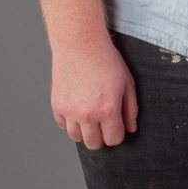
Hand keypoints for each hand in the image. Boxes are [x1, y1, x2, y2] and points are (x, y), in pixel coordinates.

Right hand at [51, 33, 137, 149]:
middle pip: (94, 144)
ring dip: (85, 131)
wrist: (80, 44)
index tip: (117, 125)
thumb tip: (130, 129)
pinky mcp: (56, 105)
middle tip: (104, 123)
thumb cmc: (106, 61)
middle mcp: (87, 114)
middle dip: (102, 137)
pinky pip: (63, 125)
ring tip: (90, 116)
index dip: (117, 134)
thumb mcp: (127, 84)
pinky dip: (70, 122)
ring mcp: (69, 111)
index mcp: (108, 109)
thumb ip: (131, 110)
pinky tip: (78, 109)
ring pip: (77, 138)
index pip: (114, 139)